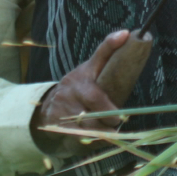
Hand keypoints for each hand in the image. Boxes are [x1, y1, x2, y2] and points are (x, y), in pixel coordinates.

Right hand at [32, 29, 128, 155]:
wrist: (50, 104)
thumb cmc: (79, 83)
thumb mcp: (90, 66)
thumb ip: (107, 50)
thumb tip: (127, 33)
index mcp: (78, 83)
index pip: (94, 97)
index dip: (107, 109)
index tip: (120, 115)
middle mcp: (68, 100)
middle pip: (93, 119)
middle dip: (108, 123)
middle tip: (119, 122)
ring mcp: (63, 118)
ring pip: (89, 132)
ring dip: (103, 133)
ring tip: (112, 129)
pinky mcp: (62, 133)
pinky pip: (83, 142)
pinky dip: (94, 141)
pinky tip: (101, 137)